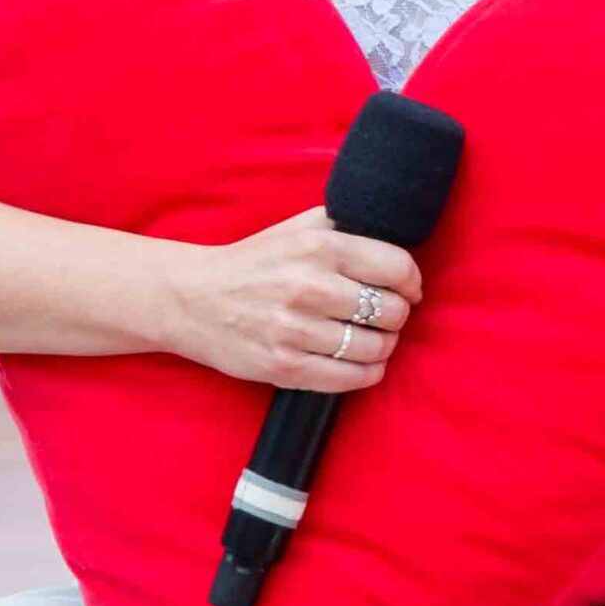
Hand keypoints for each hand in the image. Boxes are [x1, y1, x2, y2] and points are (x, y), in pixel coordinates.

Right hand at [164, 204, 422, 392]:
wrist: (192, 299)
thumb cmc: (253, 262)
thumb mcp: (296, 228)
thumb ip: (344, 227)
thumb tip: (395, 236)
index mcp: (318, 247)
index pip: (397, 267)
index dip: (412, 282)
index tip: (408, 290)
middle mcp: (309, 287)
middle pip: (392, 311)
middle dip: (396, 316)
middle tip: (384, 316)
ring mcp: (296, 330)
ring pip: (375, 348)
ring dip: (383, 346)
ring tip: (371, 339)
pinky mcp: (285, 367)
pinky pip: (351, 378)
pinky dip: (367, 373)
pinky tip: (362, 363)